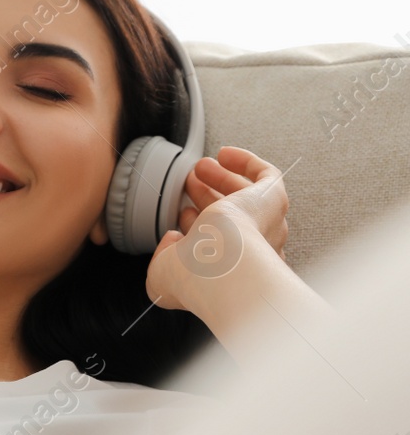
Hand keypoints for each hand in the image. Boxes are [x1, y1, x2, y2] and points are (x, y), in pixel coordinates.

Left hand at [146, 146, 290, 312]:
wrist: (224, 267)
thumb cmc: (195, 278)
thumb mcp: (162, 275)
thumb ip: (163, 258)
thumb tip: (172, 239)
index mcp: (231, 270)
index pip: (216, 242)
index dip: (198, 225)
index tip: (182, 214)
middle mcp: (254, 249)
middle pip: (232, 215)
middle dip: (208, 196)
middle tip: (190, 182)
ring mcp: (266, 224)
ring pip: (246, 195)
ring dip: (222, 178)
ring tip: (200, 167)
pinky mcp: (272, 198)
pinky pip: (266, 175)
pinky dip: (246, 162)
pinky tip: (224, 155)